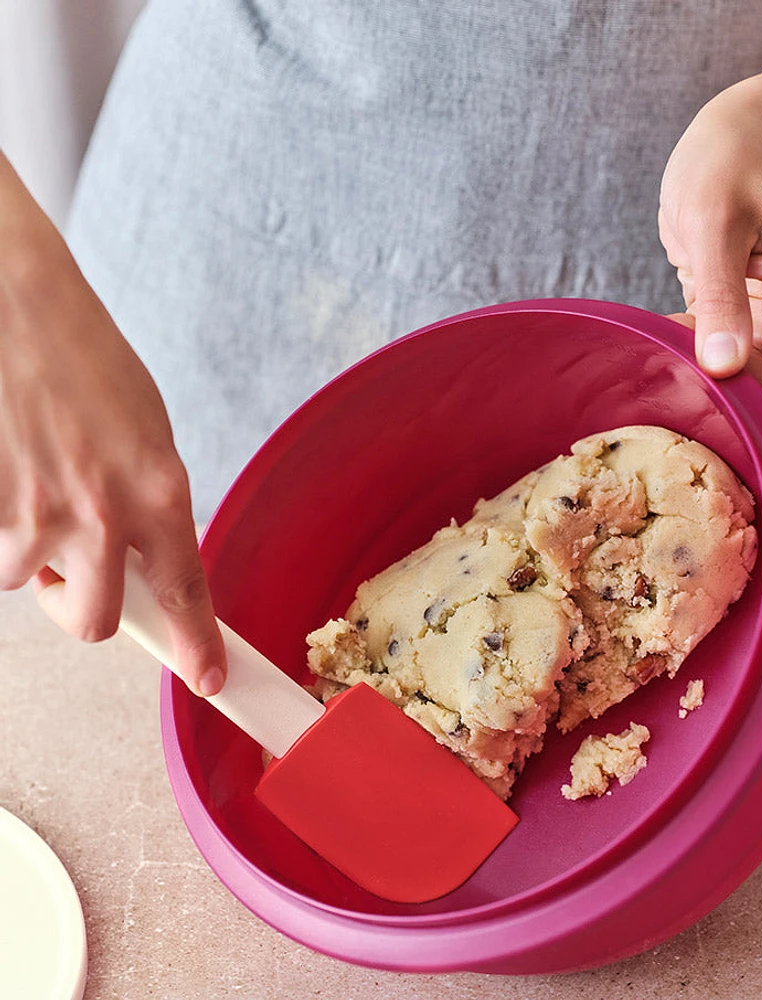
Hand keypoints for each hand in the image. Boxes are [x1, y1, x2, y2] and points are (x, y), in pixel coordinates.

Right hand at [0, 156, 224, 694]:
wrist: (17, 311)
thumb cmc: (86, 366)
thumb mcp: (146, 438)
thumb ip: (149, 508)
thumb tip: (142, 564)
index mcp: (158, 492)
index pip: (184, 593)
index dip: (197, 645)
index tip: (209, 680)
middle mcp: (99, 514)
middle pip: (92, 622)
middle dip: (80, 610)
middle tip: (70, 573)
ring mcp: (32, 515)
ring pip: (24, 579)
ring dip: (27, 549)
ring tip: (31, 479)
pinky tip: (7, 473)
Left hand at [658, 82, 761, 435]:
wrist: (727, 135)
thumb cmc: (730, 163)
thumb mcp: (717, 224)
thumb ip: (720, 296)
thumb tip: (723, 367)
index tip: (740, 416)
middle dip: (741, 409)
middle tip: (686, 390)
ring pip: (749, 391)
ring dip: (709, 387)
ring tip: (669, 360)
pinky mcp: (733, 319)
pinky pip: (718, 364)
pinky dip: (690, 364)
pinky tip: (663, 342)